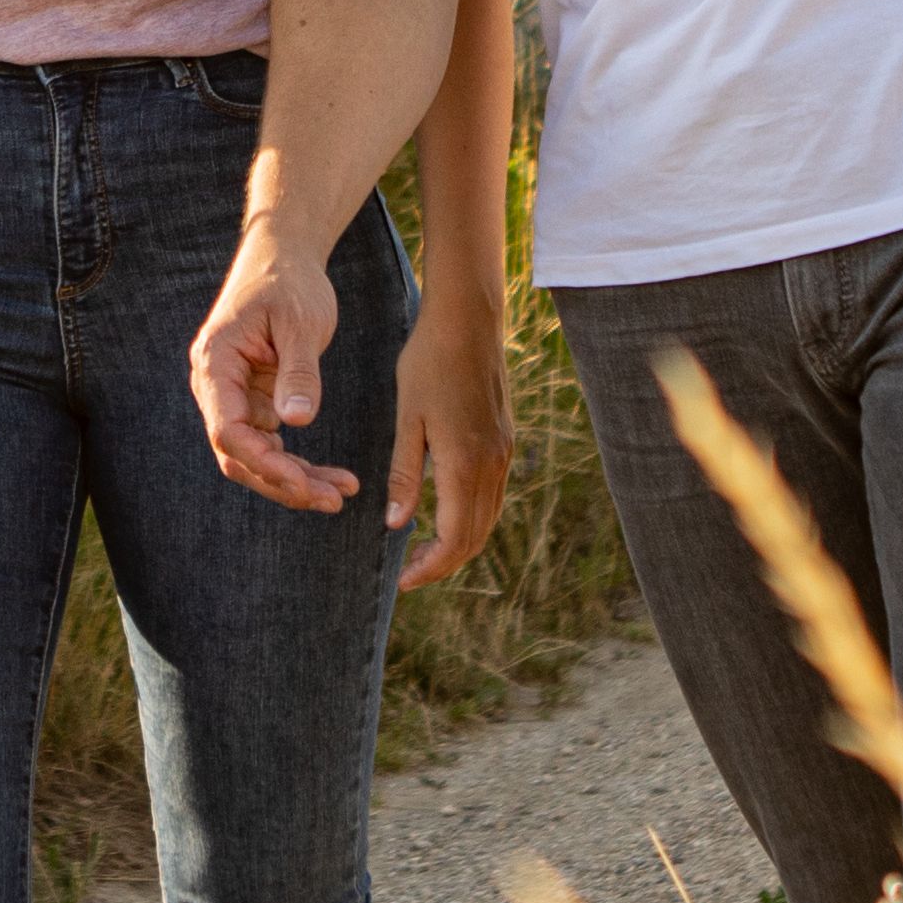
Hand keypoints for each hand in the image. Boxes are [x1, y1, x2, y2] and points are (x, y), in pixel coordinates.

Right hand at [188, 229, 366, 514]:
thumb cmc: (289, 282)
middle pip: (238, 455)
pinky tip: (333, 478)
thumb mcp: (301, 323)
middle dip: (282, 483)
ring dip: (295, 480)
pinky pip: (272, 444)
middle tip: (332, 499)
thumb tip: (297, 421)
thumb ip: (299, 371)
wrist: (284, 258)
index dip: (263, 462)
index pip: (228, 429)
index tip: (302, 481)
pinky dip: (299, 464)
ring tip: (341, 493)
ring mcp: (234, 397)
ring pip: (256, 457)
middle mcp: (216, 386)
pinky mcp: (255, 402)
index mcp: (215, 364)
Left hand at [391, 296, 515, 585]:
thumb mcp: (408, 418)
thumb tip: (397, 525)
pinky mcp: (505, 440)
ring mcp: (504, 453)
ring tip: (423, 552)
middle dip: (445, 563)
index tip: (404, 581)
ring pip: (487, 519)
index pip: (455, 538)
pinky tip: (444, 515)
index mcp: (466, 462)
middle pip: (476, 537)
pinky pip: (492, 496)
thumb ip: (405, 474)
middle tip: (410, 574)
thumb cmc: (429, 363)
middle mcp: (493, 464)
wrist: (469, 322)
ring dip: (459, 543)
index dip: (431, 567)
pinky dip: (470, 518)